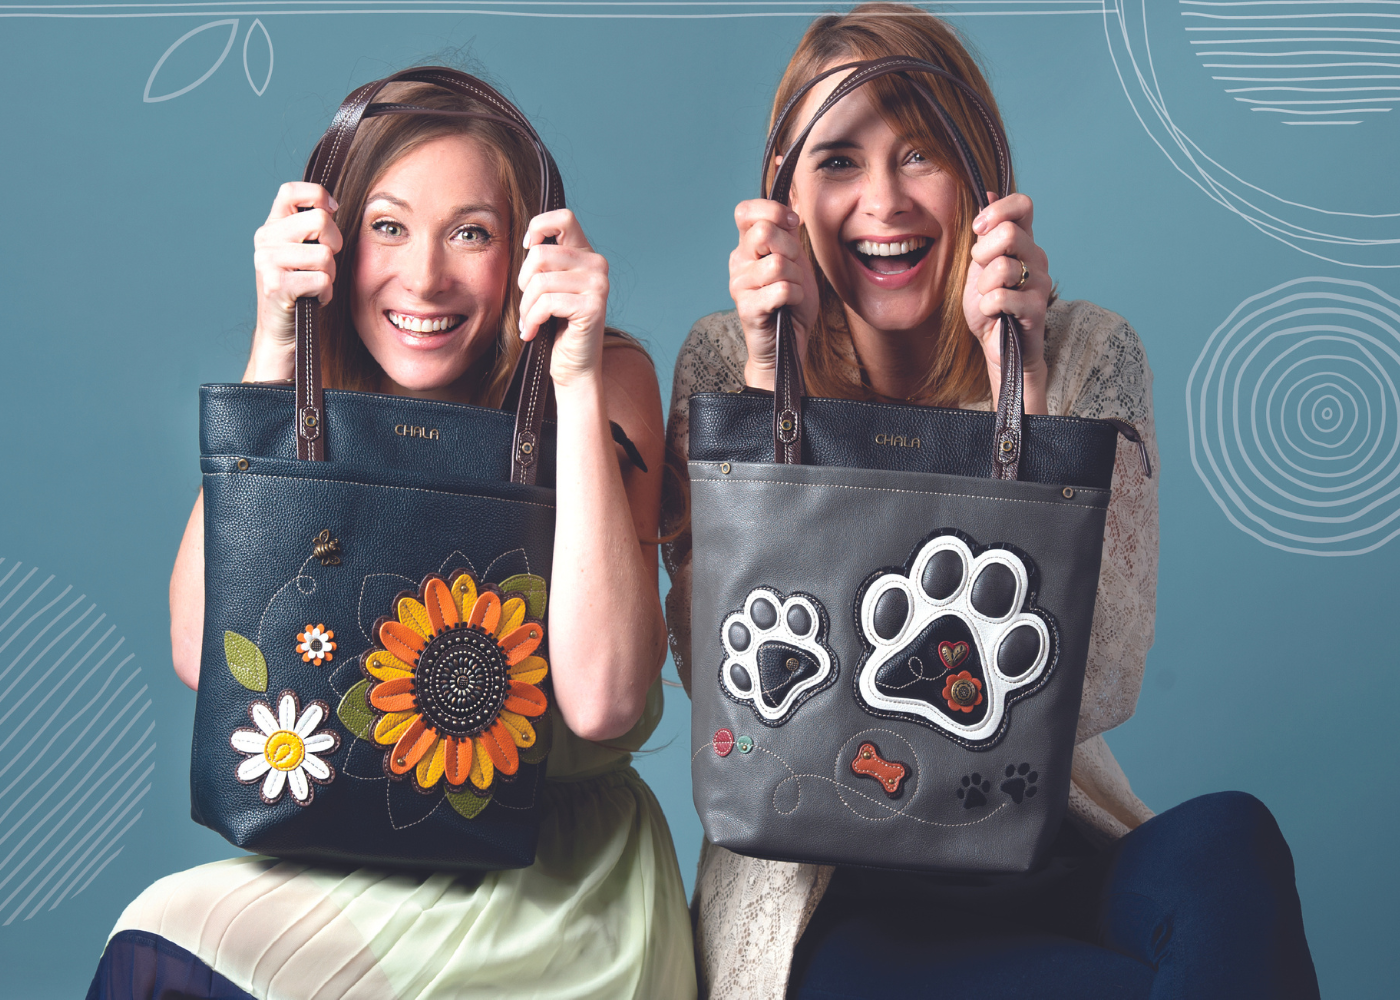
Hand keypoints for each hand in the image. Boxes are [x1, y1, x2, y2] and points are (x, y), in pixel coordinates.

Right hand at [247, 182, 341, 381]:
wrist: (282, 332)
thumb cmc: (301, 290)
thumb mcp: (302, 252)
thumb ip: (311, 227)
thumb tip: (332, 205)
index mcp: (272, 226)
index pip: (292, 190)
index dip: (318, 196)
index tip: (331, 213)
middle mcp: (265, 240)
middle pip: (320, 220)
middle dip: (335, 244)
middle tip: (325, 263)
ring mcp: (267, 262)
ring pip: (325, 255)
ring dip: (330, 274)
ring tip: (316, 284)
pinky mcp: (275, 286)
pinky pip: (321, 280)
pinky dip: (325, 293)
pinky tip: (313, 299)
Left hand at [518, 209, 609, 389]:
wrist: (573, 367)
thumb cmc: (556, 328)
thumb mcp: (548, 287)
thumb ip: (543, 262)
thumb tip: (526, 243)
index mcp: (586, 255)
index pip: (563, 217)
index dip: (538, 228)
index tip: (527, 249)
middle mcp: (597, 265)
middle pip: (540, 255)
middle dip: (523, 283)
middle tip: (526, 306)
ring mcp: (598, 285)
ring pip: (540, 281)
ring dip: (526, 307)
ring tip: (529, 322)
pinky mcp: (593, 306)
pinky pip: (547, 302)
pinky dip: (533, 320)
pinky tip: (533, 332)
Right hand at [729, 199, 818, 389]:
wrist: (787, 343)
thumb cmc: (790, 303)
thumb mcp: (794, 259)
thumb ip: (787, 231)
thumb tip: (789, 197)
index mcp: (746, 247)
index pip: (745, 212)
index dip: (772, 211)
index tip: (792, 223)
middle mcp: (737, 263)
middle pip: (764, 233)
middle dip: (790, 249)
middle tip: (793, 269)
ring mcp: (739, 286)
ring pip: (777, 264)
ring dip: (797, 278)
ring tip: (792, 291)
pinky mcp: (747, 308)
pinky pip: (782, 289)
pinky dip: (796, 296)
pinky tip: (790, 304)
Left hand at [963, 193, 1049, 412]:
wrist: (997, 346)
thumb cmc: (989, 306)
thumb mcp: (979, 266)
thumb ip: (984, 234)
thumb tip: (988, 193)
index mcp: (1023, 242)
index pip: (1023, 205)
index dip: (998, 210)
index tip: (978, 227)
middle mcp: (1037, 258)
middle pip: (1009, 234)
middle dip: (982, 253)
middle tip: (980, 271)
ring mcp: (1040, 283)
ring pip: (1003, 268)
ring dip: (983, 286)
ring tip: (988, 298)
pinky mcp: (1037, 309)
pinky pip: (1001, 297)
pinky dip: (987, 307)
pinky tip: (993, 313)